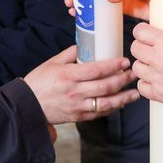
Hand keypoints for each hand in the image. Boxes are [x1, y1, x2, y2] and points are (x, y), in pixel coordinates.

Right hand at [23, 46, 139, 124]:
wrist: (27, 106)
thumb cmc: (39, 82)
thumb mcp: (52, 63)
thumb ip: (70, 53)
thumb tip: (85, 45)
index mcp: (69, 76)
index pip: (97, 70)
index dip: (114, 66)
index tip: (125, 61)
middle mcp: (75, 92)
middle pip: (106, 86)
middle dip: (123, 80)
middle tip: (134, 73)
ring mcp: (78, 106)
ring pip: (106, 103)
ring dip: (124, 98)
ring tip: (136, 92)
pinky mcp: (79, 117)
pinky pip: (100, 113)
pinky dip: (113, 108)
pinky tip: (121, 103)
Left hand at [131, 24, 162, 115]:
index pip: (141, 31)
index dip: (143, 30)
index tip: (149, 31)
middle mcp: (158, 60)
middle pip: (135, 48)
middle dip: (141, 46)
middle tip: (152, 47)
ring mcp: (156, 79)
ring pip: (136, 67)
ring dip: (143, 64)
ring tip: (153, 64)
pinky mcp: (158, 95)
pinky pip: (141, 87)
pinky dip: (145, 83)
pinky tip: (154, 81)